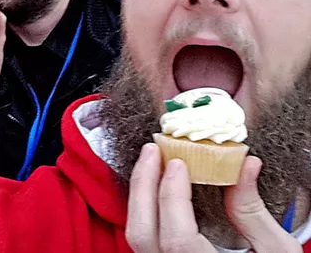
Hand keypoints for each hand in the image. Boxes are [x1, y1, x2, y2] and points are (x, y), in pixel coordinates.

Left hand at [125, 144, 301, 252]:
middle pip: (143, 233)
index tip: (177, 162)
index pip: (177, 238)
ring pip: (137, 236)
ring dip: (140, 195)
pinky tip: (153, 188)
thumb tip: (245, 166)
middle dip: (143, 186)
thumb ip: (253, 212)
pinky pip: (143, 239)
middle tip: (153, 151)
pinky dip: (144, 210)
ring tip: (150, 163)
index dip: (172, 196)